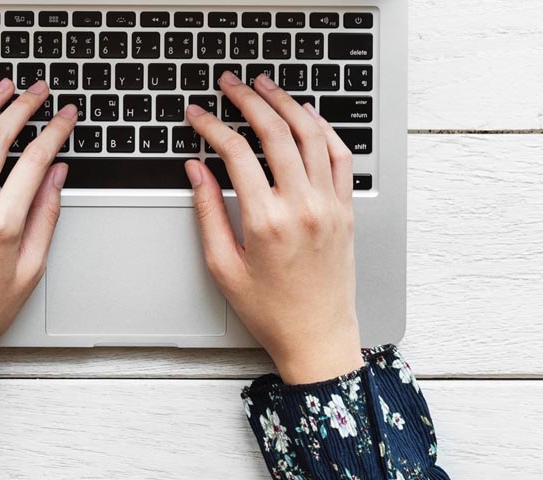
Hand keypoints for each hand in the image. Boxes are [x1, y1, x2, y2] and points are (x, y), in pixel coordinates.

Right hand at [185, 72, 362, 384]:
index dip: (211, 126)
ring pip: (311, 134)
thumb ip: (207, 211)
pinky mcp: (346, 209)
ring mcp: (329, 205)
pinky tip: (306, 115)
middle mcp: (301, 207)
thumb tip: (196, 170)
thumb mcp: (222, 265)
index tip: (197, 114)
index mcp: (265, 221)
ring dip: (286, 104)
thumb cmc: (269, 309)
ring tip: (265, 87)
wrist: (317, 336)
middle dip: (248, 100)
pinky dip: (323, 128)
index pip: (234, 153)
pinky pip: (339, 155)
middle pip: (274, 132)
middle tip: (230, 84)